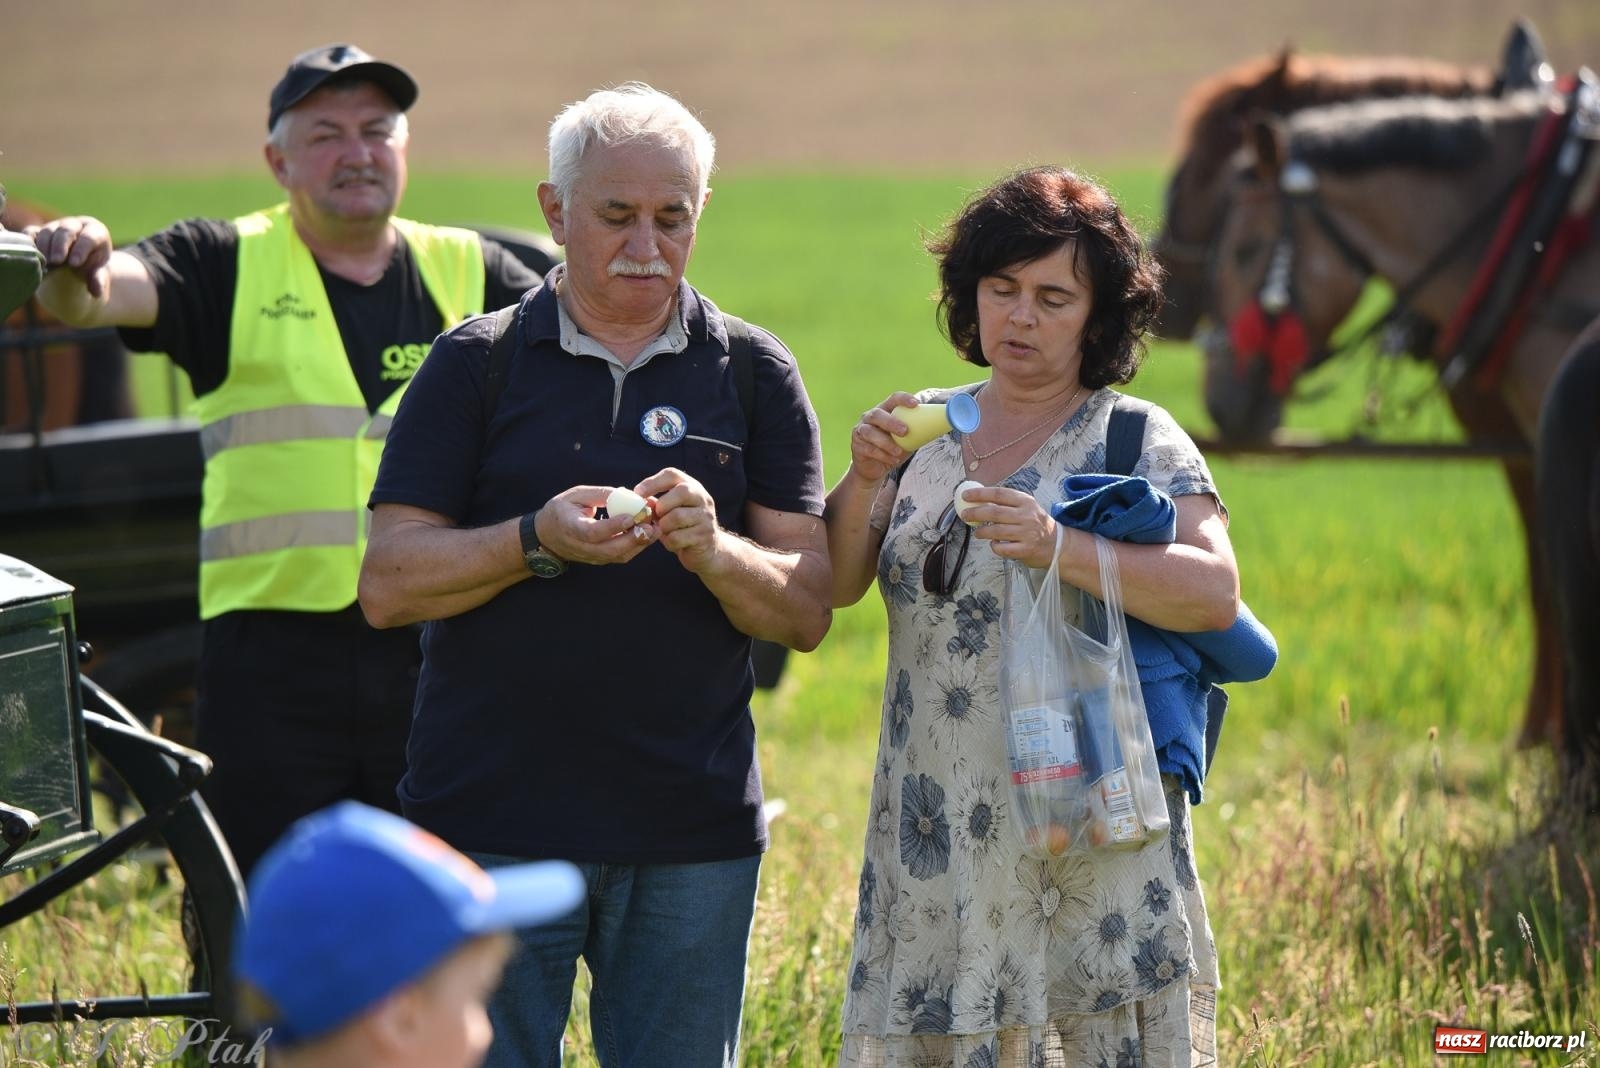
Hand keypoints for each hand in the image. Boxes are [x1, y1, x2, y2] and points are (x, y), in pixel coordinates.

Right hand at [26, 216, 113, 298]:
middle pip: (66, 230)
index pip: (89, 237)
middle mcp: (74, 225)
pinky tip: (31, 258)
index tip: (75, 264)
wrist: (79, 262)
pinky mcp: (39, 231)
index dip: (81, 249)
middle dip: (60, 245)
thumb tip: (97, 292)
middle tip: (56, 261)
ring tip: (45, 263)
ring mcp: (55, 226)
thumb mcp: (98, 271)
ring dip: (44, 247)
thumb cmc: (92, 265)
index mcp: (94, 230)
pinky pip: (30, 233)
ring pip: (48, 231)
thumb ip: (98, 278)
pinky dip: (29, 244)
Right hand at [535, 484, 658, 565]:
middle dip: (633, 538)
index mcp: (570, 526)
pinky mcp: (600, 560)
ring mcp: (591, 556)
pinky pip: (621, 557)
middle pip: (609, 549)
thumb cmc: (562, 509)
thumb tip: (627, 495)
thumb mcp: (576, 495)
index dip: (612, 526)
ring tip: (656, 528)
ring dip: (639, 544)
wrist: (547, 535)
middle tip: (652, 525)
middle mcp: (580, 546)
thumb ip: (600, 494)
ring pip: (618, 556)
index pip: (592, 532)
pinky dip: (637, 546)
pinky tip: (648, 533)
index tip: (631, 517)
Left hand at [636, 467, 721, 572]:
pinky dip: (669, 541)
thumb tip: (638, 500)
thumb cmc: (681, 527)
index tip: (637, 492)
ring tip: (664, 530)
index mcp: (692, 487)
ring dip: (664, 526)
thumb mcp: (669, 512)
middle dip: (662, 505)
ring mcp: (706, 517)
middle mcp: (703, 498)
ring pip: (677, 516)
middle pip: (682, 492)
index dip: (653, 482)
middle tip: (657, 516)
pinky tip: (672, 542)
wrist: (705, 550)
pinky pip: (678, 537)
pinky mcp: (705, 536)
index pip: (672, 475)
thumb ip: (655, 504)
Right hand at [847, 392, 917, 481]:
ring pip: (870, 432)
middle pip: (878, 414)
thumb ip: (919, 431)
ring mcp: (861, 431)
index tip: (916, 404)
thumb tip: (943, 426)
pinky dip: (881, 455)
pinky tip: (892, 460)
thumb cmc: (893, 448)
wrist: (874, 468)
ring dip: (886, 442)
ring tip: (898, 452)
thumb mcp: (908, 439)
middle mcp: (870, 417)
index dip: (903, 399)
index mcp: (884, 410)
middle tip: (905, 431)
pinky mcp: (856, 445)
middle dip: (891, 422)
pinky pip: (868, 449)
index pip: (893, 399)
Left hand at [962, 486, 1060, 568]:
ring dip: (982, 532)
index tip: (966, 496)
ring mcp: (1027, 534)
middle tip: (965, 515)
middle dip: (975, 513)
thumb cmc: (1035, 524)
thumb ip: (1006, 503)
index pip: (999, 494)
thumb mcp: (1026, 507)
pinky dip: (994, 546)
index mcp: (1026, 502)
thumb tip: (978, 499)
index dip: (980, 494)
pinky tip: (994, 544)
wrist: (1057, 544)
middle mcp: (1027, 516)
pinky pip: (1002, 548)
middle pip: (995, 512)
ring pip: (996, 531)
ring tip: (977, 532)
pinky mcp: (1026, 550)